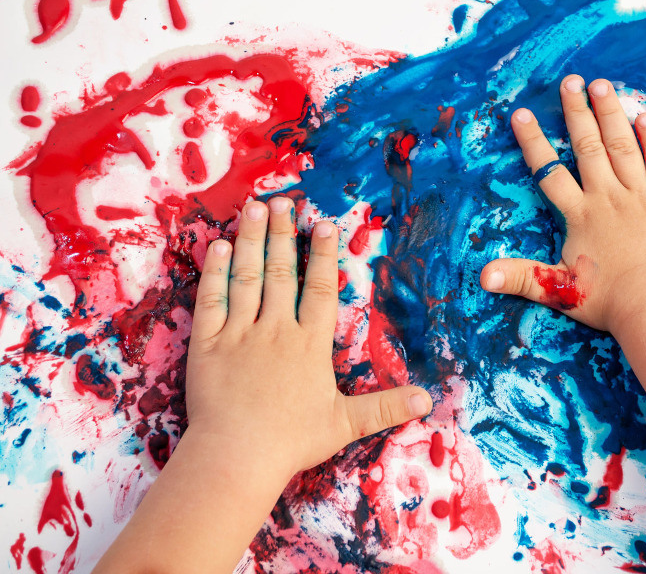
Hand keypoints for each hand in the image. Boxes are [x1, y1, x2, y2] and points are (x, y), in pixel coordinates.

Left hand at [185, 197, 432, 485]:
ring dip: (252, 240)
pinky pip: (211, 299)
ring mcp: (238, 333)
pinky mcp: (207, 344)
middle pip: (282, 273)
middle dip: (284, 234)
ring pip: (247, 277)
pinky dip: (215, 271)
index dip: (324, 255)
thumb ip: (385, 406)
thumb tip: (427, 400)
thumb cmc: (292, 441)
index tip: (324, 224)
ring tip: (255, 208)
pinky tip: (218, 246)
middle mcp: (275, 330)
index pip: (321, 290)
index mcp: (309, 344)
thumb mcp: (346, 424)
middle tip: (284, 201)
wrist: (236, 456)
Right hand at [480, 75, 645, 334]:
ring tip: (602, 84)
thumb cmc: (609, 303)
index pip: (550, 172)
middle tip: (570, 81)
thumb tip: (481, 276)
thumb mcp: (558, 291)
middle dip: (576, 112)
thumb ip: (521, 278)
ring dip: (611, 114)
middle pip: (588, 147)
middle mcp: (609, 198)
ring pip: (623, 147)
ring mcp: (642, 197)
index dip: (533, 142)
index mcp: (581, 216)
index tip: (521, 113)